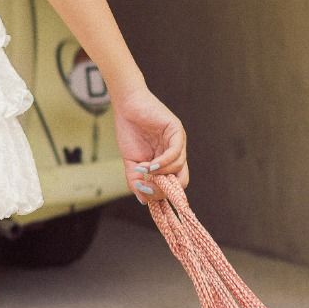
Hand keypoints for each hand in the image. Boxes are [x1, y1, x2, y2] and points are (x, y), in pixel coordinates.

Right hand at [112, 83, 188, 204]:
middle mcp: (176, 153)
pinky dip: (163, 163)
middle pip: (182, 180)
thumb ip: (136, 181)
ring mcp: (178, 142)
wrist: (126, 106)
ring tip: (143, 171)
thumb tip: (144, 200)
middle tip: (149, 188)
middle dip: (165, 189)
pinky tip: (150, 165)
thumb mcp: (131, 162)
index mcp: (167, 162)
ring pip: (178, 167)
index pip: (173, 185)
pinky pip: (175, 153)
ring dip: (160, 174)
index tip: (146, 194)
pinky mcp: (176, 131)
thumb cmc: (129, 131)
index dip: (162, 194)